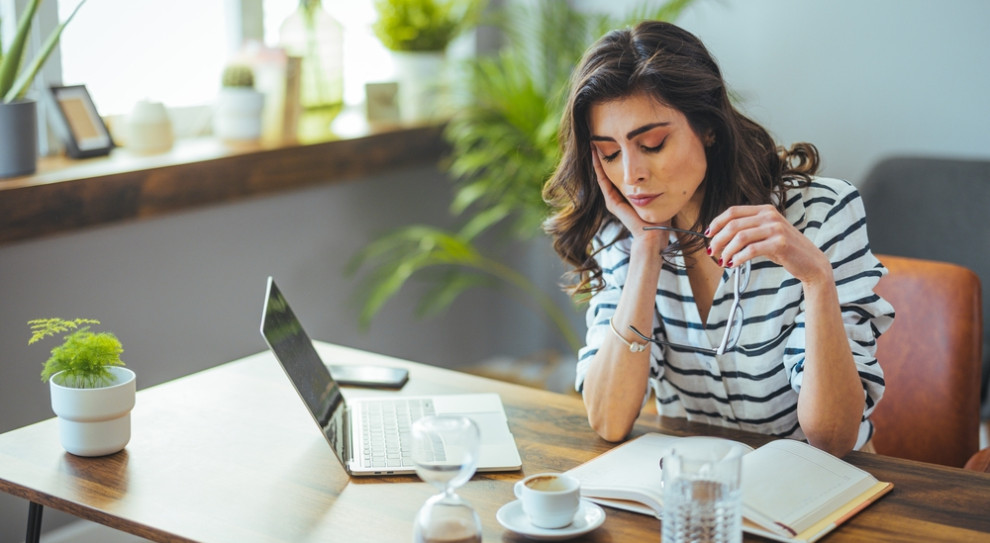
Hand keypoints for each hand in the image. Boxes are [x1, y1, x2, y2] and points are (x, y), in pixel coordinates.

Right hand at [590, 146, 667, 241]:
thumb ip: (661, 183)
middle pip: (610, 171)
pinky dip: (599, 167)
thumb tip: (672, 167)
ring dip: (599, 158)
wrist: (655, 235)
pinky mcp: (612, 202)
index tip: (616, 140)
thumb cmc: (662, 219)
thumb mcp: (662, 194)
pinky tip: (596, 155)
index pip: (619, 172)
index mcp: (628, 194)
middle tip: (600, 137)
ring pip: (603, 174)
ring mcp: (613, 199)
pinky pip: (603, 181)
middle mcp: (618, 196)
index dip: (617, 156)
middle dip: (606, 154)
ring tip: (594, 142)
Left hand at [706, 205, 830, 283]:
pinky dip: (738, 258)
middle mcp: (770, 216)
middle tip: (711, 252)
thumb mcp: (766, 234)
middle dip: (718, 239)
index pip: (733, 211)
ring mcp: (776, 228)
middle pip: (733, 224)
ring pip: (740, 237)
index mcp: (765, 210)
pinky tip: (733, 264)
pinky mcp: (780, 243)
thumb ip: (748, 231)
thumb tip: (719, 238)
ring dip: (726, 250)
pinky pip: (751, 250)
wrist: (811, 263)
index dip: (717, 222)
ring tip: (722, 261)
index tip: (707, 235)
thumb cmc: (785, 250)